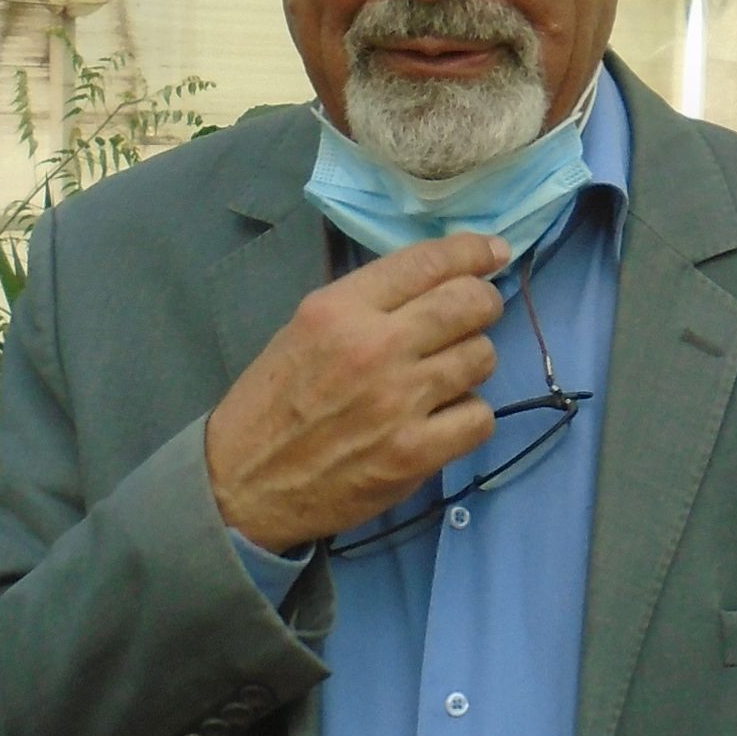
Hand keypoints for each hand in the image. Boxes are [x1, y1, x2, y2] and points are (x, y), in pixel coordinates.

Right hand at [206, 235, 507, 548]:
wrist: (244, 483)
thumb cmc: (273, 403)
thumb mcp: (304, 329)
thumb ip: (367, 303)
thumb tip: (438, 281)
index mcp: (339, 309)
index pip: (427, 262)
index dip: (472, 252)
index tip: (492, 253)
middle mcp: (374, 347)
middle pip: (469, 303)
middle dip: (483, 302)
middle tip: (477, 314)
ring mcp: (398, 402)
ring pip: (482, 357)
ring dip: (472, 362)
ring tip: (445, 375)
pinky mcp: (414, 454)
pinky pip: (480, 417)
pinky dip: (468, 416)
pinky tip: (443, 419)